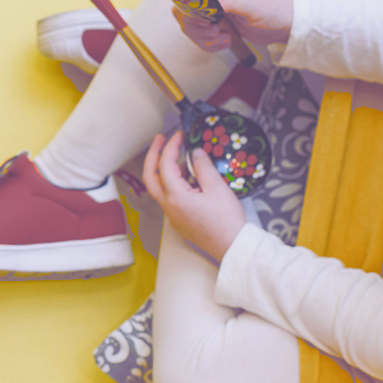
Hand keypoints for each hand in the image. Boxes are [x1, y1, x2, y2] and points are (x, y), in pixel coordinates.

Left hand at [142, 132, 245, 261]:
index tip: (179, 135)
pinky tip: (191, 176)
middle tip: (160, 140)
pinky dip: (175, 182)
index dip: (171, 146)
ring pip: (159, 187)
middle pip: (150, 176)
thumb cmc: (227, 220)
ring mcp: (172, 215)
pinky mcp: (179, 220)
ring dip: (166, 169)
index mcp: (176, 197)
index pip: (165, 165)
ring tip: (183, 156)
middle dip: (152, 155)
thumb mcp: (217, 187)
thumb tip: (195, 152)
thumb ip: (203, 166)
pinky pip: (171, 196)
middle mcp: (169, 207)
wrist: (232, 246)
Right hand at [172, 0, 292, 52]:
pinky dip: (209, 44)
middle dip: (197, 27)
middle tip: (214, 31)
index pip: (188, 0)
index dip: (191, 10)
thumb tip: (200, 2)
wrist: (285, 26)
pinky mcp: (215, 24)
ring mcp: (212, 10)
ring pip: (190, 26)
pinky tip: (226, 41)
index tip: (205, 21)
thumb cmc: (274, 9)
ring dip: (204, 38)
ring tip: (224, 38)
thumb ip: (223, 2)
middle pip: (184, 12)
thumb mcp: (248, 5)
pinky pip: (199, 36)